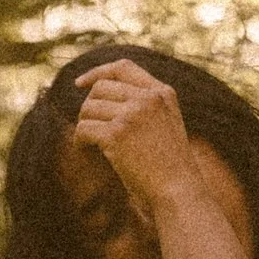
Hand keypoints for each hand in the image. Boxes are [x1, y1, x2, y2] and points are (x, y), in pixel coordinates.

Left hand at [71, 60, 196, 219]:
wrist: (179, 191)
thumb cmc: (170, 166)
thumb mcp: (166, 124)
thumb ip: (145, 106)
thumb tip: (99, 97)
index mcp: (162, 93)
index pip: (123, 68)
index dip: (98, 72)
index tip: (79, 84)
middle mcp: (147, 98)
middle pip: (101, 88)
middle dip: (89, 106)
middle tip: (89, 126)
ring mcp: (132, 115)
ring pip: (89, 108)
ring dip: (84, 124)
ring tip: (89, 141)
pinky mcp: (116, 134)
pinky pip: (84, 129)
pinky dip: (80, 140)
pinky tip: (84, 150)